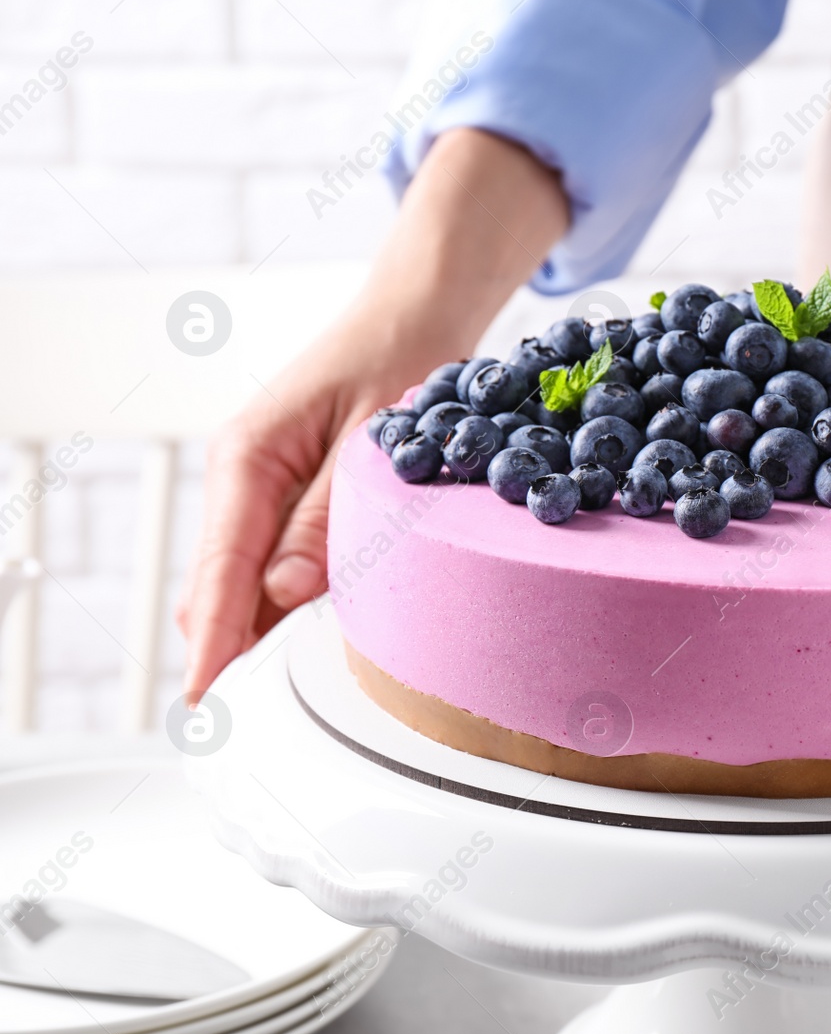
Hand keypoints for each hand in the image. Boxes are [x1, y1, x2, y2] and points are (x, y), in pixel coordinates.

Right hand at [178, 128, 567, 694]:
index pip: (220, 567)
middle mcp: (245, 479)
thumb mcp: (371, 442)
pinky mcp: (299, 500)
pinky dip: (294, 603)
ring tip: (287, 695)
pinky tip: (315, 640)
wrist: (419, 313)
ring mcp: (267, 491)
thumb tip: (287, 593)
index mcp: (247, 458)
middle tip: (254, 720)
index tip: (208, 698)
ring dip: (266, 631)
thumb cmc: (399, 359)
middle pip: (224, 586)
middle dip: (234, 649)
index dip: (214, 638)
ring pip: (250, 581)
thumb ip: (328, 516)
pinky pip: (282, 564)